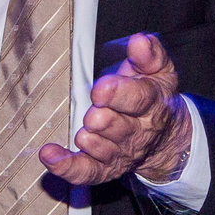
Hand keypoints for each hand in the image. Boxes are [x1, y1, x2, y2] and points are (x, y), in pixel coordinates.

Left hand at [42, 32, 190, 185]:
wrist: (164, 138)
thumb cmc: (153, 99)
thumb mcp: (159, 72)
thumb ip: (149, 56)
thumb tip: (140, 41)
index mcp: (152, 104)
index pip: (139, 99)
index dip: (119, 94)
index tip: (101, 88)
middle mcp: (137, 132)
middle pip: (118, 128)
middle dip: (101, 118)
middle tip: (94, 110)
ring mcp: (120, 152)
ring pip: (101, 149)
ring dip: (88, 139)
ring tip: (84, 130)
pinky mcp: (104, 169)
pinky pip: (84, 172)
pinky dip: (65, 166)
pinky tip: (49, 154)